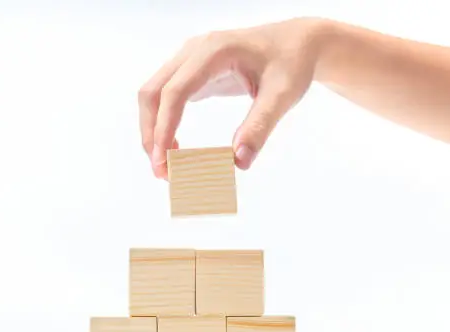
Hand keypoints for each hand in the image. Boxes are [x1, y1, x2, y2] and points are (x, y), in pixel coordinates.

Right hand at [138, 17, 327, 178]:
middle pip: (153, 92)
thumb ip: (260, 127)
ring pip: (154, 94)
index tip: (164, 160)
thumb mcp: (283, 95)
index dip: (164, 127)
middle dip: (151, 133)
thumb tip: (238, 162)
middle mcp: (195, 51)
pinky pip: (166, 96)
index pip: (175, 91)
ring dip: (153, 130)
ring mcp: (190, 59)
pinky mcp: (193, 71)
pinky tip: (174, 146)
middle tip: (161, 170)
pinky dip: (163, 122)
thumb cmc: (292, 63)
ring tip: (165, 164)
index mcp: (214, 51)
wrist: (298, 43)